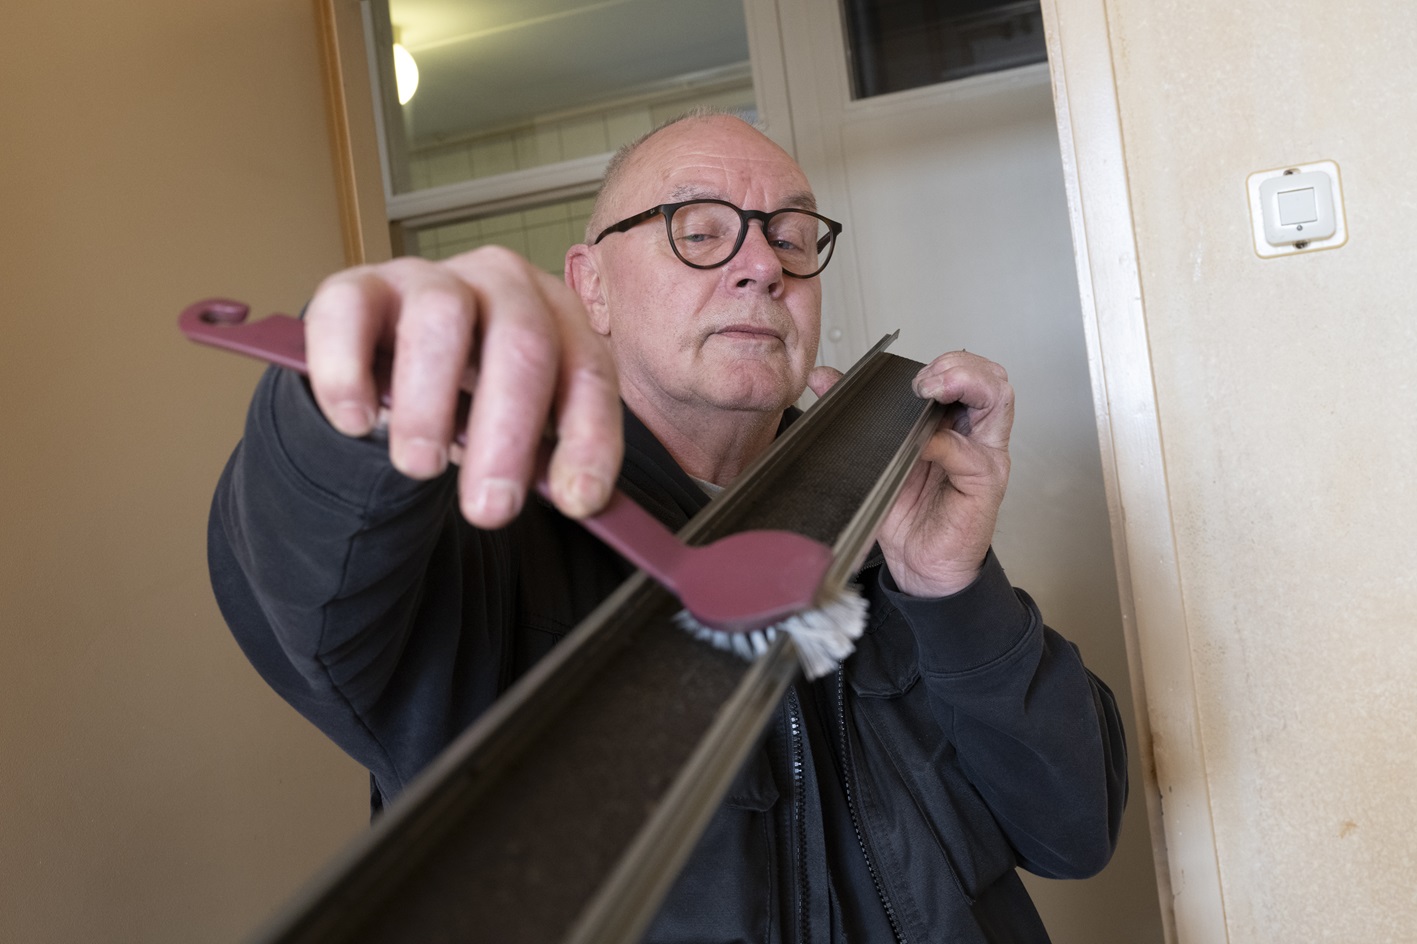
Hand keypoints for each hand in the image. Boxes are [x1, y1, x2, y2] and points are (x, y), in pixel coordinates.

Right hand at [303, 247, 621, 528]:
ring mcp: (427, 279)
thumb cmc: (469, 399)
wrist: (387, 364)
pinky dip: (349, 372)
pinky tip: (357, 422)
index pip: (588, 368)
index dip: (589, 435)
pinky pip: (348, 312)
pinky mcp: (356, 287)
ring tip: (421, 466)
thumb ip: (548, 462)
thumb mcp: (518, 430)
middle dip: (509, 433)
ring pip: (441, 318)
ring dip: (430, 404)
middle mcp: (500, 283)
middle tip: (489, 509)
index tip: (577, 501)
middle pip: (523, 341)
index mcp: (555, 315)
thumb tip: (580, 499)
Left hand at [808, 351, 1012, 596]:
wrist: (918, 564)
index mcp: (955, 421)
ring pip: (998, 399)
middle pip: (991, 376)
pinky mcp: (983, 485)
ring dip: (964, 385)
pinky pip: (971, 454)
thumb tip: (825, 378)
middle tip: (922, 381)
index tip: (907, 373)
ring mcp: (985, 457)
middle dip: (957, 365)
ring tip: (930, 392)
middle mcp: (977, 434)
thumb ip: (858, 414)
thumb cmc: (906, 511)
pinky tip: (924, 445)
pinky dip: (946, 443)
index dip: (945, 361)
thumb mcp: (878, 454)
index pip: (969, 371)